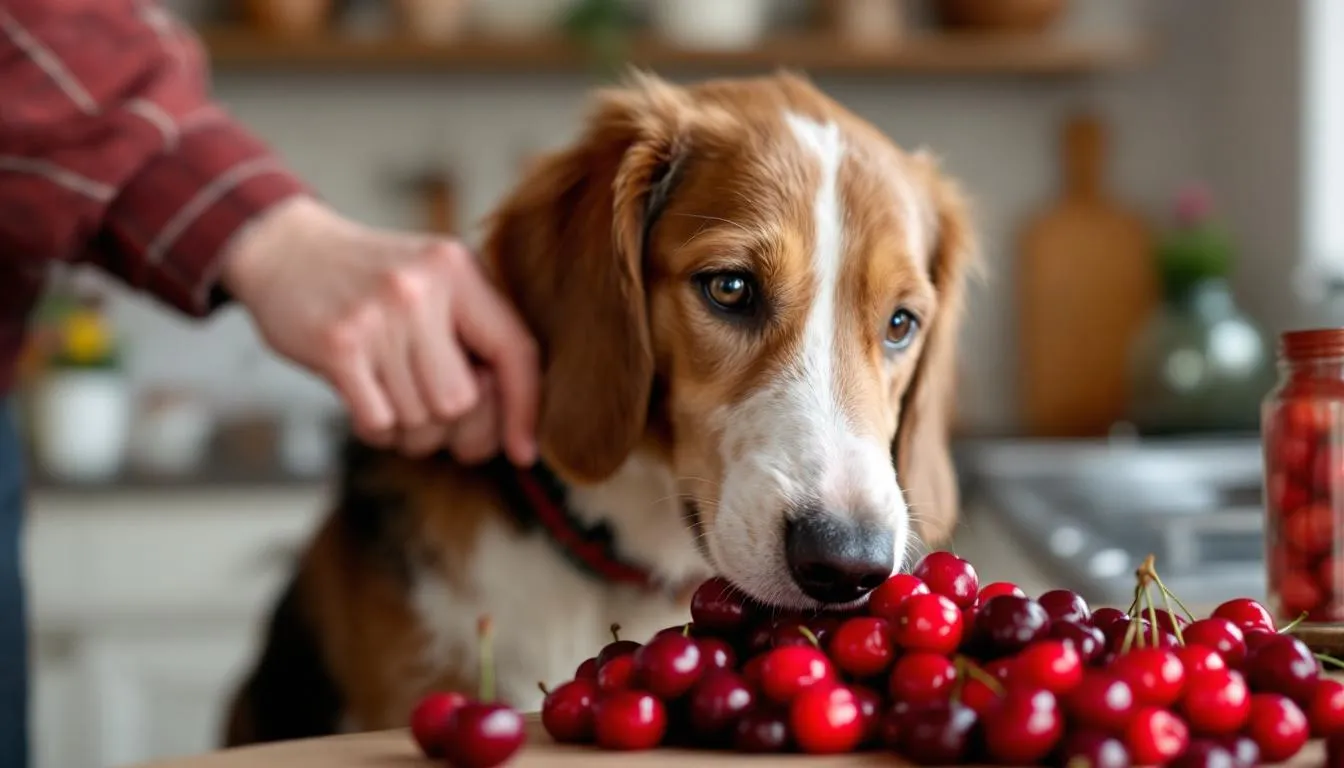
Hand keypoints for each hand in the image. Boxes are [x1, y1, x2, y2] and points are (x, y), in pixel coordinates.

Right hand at [220, 196, 538, 464]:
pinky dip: (377, 427)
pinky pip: (378, 423)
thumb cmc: (373, 281)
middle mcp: (420, 290)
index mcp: (458, 270)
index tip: (523, 450)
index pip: (516, 351)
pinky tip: (366, 398)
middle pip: (461, 402)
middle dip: (448, 424)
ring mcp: (377, 317)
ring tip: (391, 393)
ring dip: (407, 426)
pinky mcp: (337, 345)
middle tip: (430, 411)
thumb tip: (514, 430)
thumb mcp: (435, 283)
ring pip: (420, 419)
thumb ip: (475, 337)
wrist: (286, 250)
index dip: (525, 409)